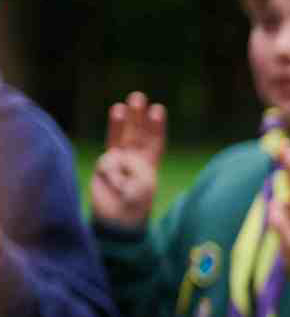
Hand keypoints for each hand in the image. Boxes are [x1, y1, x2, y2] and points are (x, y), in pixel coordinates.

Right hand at [91, 91, 165, 226]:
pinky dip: (112, 171)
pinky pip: (108, 163)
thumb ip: (133, 168)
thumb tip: (115, 158)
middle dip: (137, 116)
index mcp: (150, 162)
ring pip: (119, 137)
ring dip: (120, 121)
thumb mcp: (143, 185)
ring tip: (120, 106)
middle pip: (136, 133)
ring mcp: (117, 160)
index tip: (158, 109)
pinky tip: (118, 185)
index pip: (154, 140)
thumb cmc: (136, 204)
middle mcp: (134, 158)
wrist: (119, 220)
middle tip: (138, 97)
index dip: (156, 126)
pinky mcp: (104, 167)